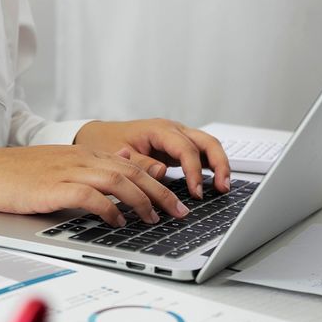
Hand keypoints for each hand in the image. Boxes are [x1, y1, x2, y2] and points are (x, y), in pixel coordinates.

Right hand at [0, 145, 190, 226]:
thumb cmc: (21, 174)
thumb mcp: (62, 167)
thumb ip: (91, 170)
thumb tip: (121, 174)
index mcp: (86, 156)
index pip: (132, 167)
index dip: (158, 183)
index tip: (175, 201)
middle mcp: (82, 160)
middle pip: (132, 173)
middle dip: (161, 193)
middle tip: (179, 213)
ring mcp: (68, 171)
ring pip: (117, 181)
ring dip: (141, 201)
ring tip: (153, 218)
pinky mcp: (53, 187)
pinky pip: (89, 196)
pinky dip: (108, 209)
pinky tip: (117, 221)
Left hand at [74, 119, 230, 197]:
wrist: (98, 136)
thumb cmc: (106, 142)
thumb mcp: (117, 154)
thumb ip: (139, 163)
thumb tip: (162, 172)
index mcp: (158, 129)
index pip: (186, 148)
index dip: (194, 171)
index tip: (196, 192)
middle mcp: (172, 130)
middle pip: (206, 142)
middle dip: (219, 164)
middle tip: (222, 186)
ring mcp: (176, 138)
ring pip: (207, 146)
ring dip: (219, 165)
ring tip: (223, 187)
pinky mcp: (176, 147)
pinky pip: (200, 153)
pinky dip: (210, 166)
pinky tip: (214, 183)